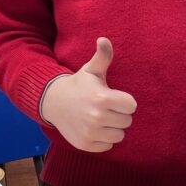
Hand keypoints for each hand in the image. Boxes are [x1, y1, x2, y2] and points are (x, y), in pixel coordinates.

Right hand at [41, 37, 136, 151]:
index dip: (124, 101)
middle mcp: (96, 117)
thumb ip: (102, 56)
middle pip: (127, 121)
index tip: (113, 97)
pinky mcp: (86, 144)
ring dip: (113, 128)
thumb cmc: (79, 85)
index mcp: (102, 98)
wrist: (54, 102)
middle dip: (119, 114)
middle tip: (105, 108)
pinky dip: (103, 139)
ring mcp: (90, 133)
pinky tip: (94, 128)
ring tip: (100, 118)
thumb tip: (104, 39)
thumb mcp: (91, 70)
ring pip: (119, 136)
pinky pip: (108, 146)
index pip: (132, 106)